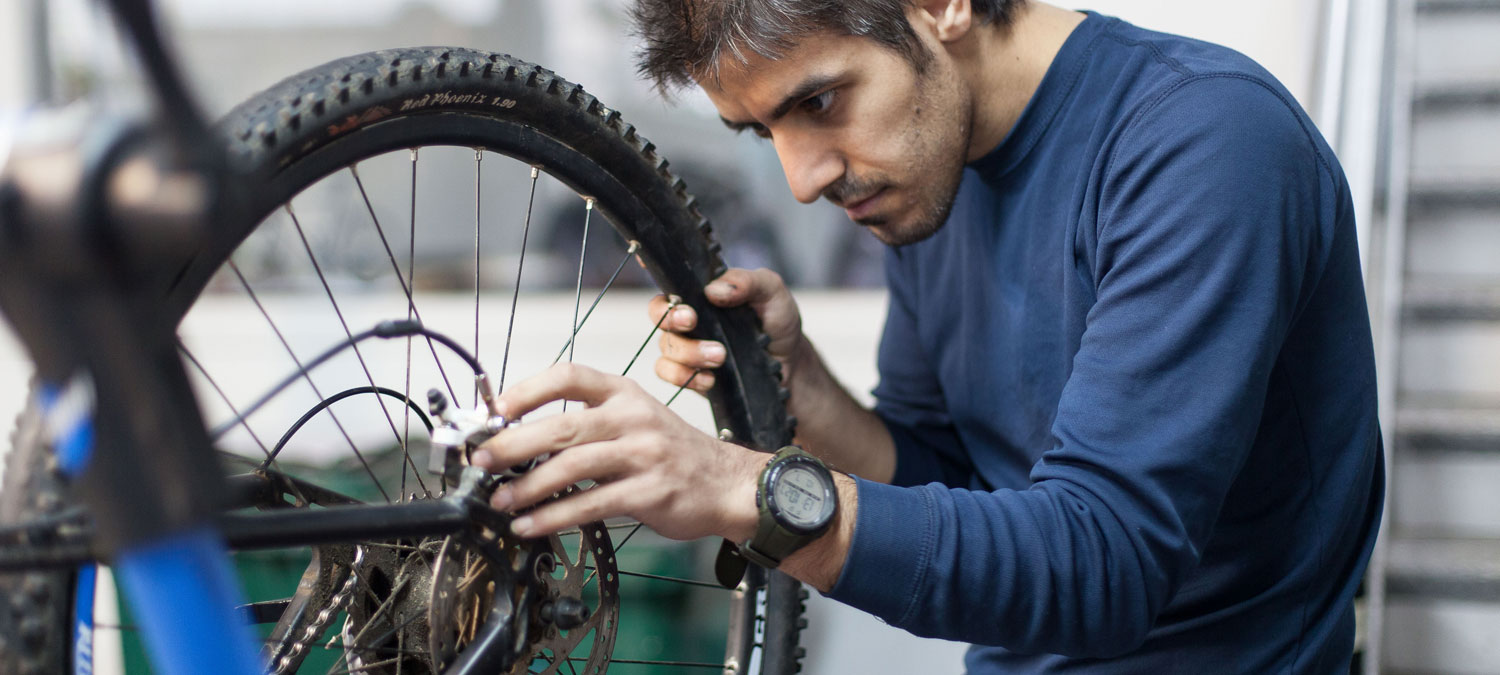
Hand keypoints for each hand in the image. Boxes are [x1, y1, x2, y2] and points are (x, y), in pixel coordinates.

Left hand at [470, 362, 762, 541]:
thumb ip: (587, 424)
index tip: (496, 410)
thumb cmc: (671, 453)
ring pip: (572, 466)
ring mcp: (643, 454)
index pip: (569, 376)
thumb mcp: (634, 420)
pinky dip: (554, 517)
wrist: (728, 483)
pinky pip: (591, 504)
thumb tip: (519, 439)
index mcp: (623, 393)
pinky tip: (531, 526)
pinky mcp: (649, 491)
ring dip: (528, 487)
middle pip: (561, 426)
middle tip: (481, 461)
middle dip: (512, 445)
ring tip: (501, 501)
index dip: (527, 390)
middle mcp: (632, 417)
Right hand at [649, 268, 806, 394]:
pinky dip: (686, 377)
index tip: (679, 298)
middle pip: (658, 312)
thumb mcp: (771, 291)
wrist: (790, 363)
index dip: (658, 278)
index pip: (672, 279)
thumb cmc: (777, 321)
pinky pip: (669, 373)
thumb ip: (747, 282)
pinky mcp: (689, 371)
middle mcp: (689, 314)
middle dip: (670, 318)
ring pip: (666, 346)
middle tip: (692, 321)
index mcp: (703, 289)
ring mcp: (687, 343)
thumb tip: (713, 289)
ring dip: (689, 353)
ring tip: (720, 356)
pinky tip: (710, 378)